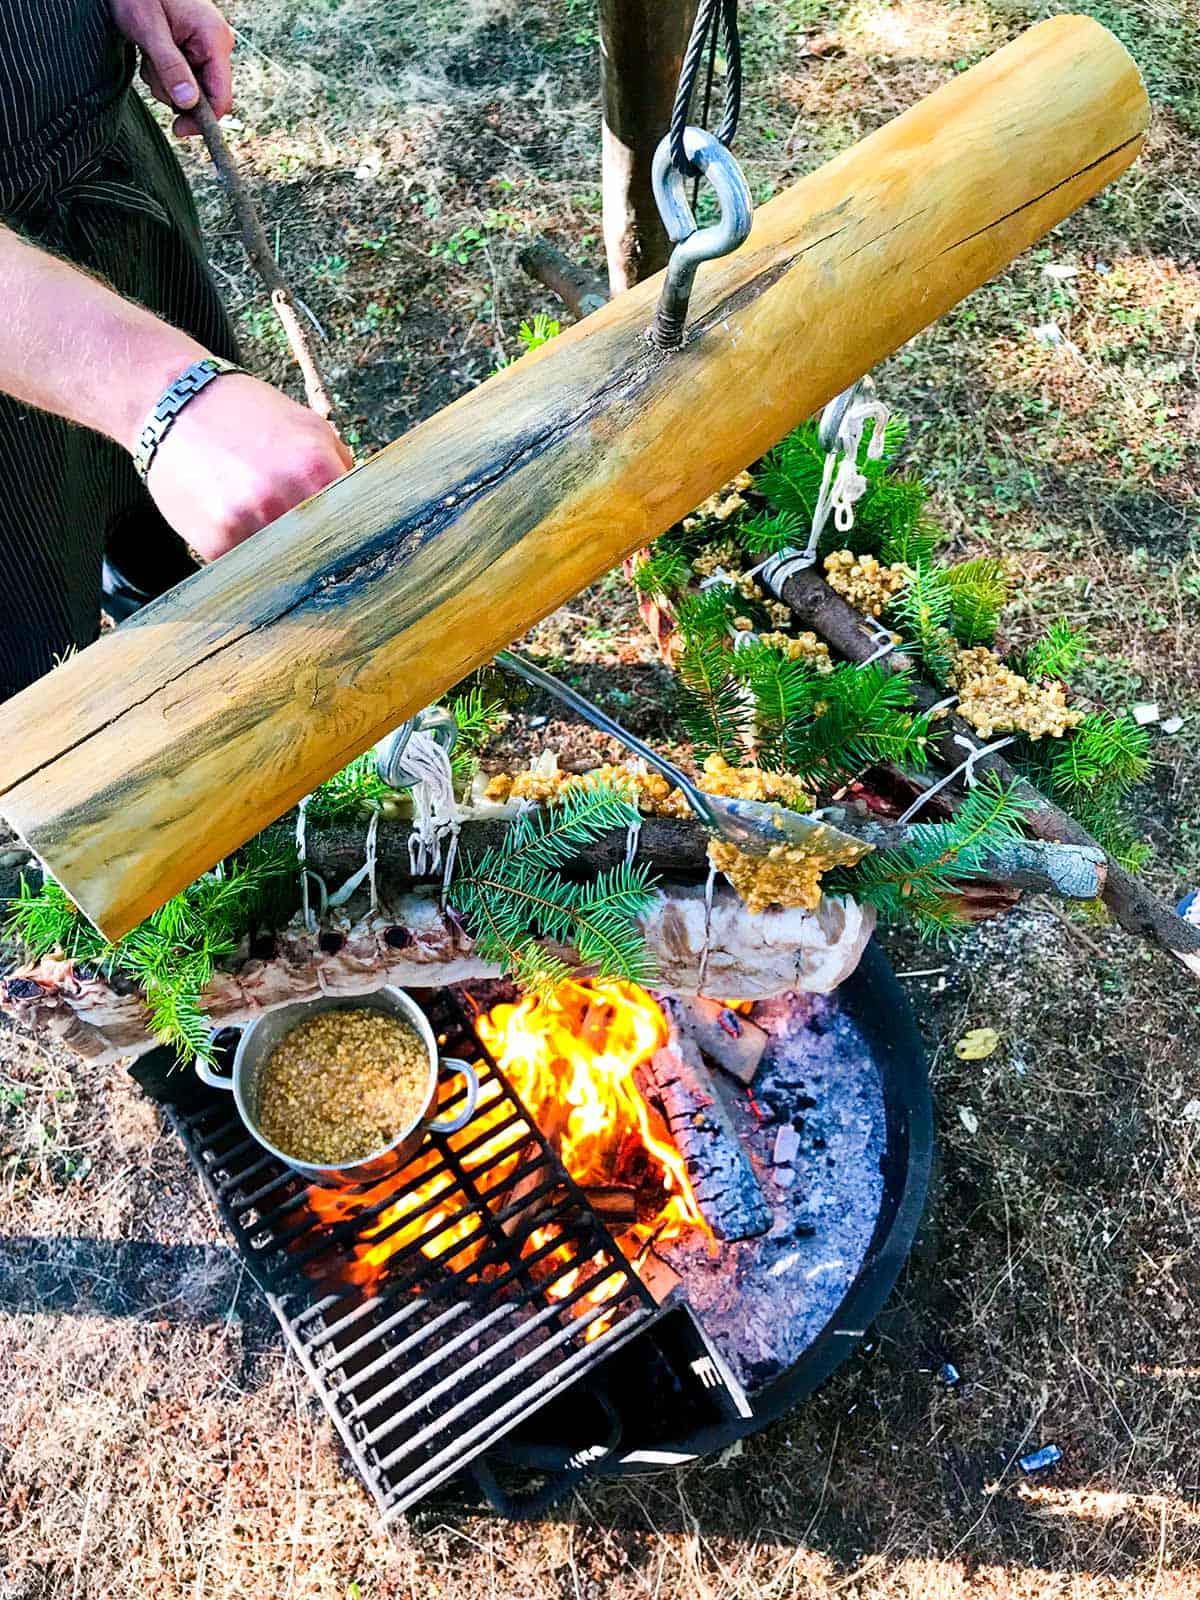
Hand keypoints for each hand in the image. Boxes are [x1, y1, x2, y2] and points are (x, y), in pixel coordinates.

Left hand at [108, 0, 234, 134]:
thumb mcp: (149, 30)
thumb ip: (170, 67)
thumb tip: (189, 104)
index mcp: (214, 39)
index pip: (221, 96)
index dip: (203, 120)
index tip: (178, 130)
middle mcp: (216, 44)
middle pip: (205, 95)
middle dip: (175, 93)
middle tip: (151, 71)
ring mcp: (206, 46)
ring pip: (191, 88)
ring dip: (165, 82)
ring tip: (149, 55)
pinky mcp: (194, 48)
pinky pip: (184, 76)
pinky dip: (164, 72)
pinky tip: (152, 52)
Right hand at [142, 373, 353, 560]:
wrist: (174, 402)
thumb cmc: (245, 413)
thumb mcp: (308, 426)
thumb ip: (340, 466)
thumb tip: (367, 508)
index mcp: (316, 470)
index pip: (356, 526)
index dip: (357, 539)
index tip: (358, 548)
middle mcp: (284, 501)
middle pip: (322, 553)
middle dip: (322, 552)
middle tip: (319, 552)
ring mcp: (247, 525)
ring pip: (284, 564)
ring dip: (285, 559)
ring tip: (274, 536)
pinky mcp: (216, 544)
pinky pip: (247, 567)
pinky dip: (249, 557)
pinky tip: (240, 532)